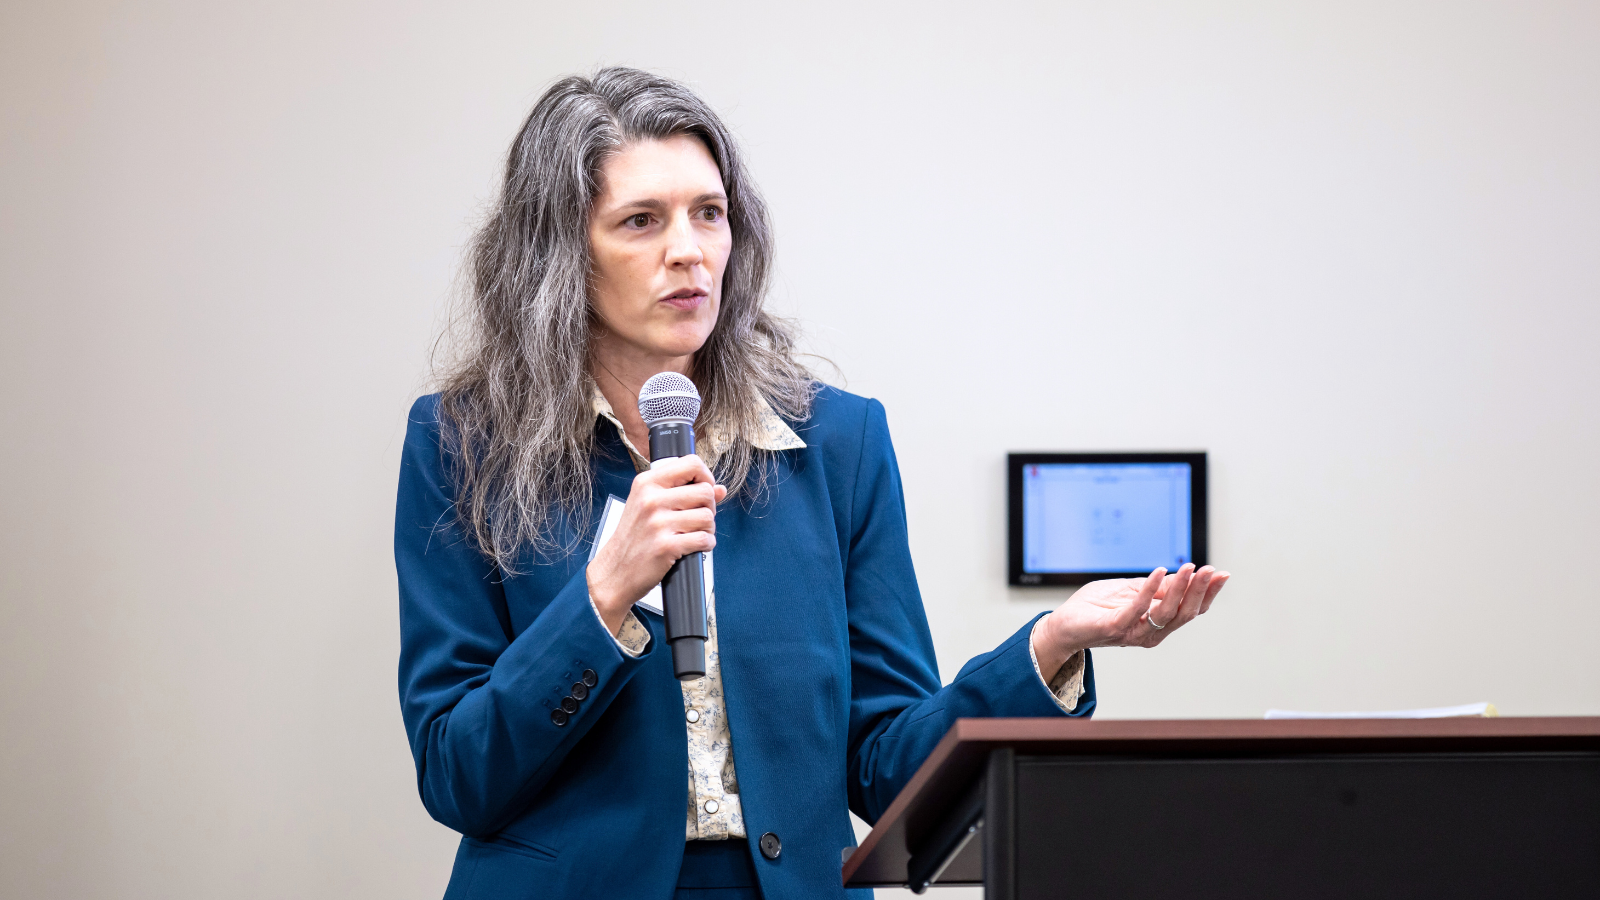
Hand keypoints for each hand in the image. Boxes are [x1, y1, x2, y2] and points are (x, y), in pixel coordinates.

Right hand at [587, 455, 725, 634]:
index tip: (703, 490)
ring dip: (708, 528)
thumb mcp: (650, 506)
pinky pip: (704, 539)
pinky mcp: (666, 546)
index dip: (705, 476)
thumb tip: (720, 489)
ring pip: (708, 517)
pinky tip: (694, 546)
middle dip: (709, 507)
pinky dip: (706, 545)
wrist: (615, 571)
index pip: (691, 463)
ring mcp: (658, 523)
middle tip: (698, 518)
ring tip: (694, 533)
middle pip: (705, 491)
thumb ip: (684, 492)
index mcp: (647, 483)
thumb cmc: (634, 537)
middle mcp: (651, 499)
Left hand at [1030, 564, 1230, 680]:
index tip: (1222, 574)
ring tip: (1189, 568)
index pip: (1191, 610)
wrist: (1064, 625)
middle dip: (1200, 590)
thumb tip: (1187, 574)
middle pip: (1185, 613)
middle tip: (1210, 569)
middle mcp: (1150, 632)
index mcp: (1158, 623)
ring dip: (1180, 588)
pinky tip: (1158, 572)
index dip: (1208, 593)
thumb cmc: (1098, 608)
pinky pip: (1136, 609)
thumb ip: (1158, 587)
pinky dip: (1149, 590)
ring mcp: (1133, 632)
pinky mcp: (1113, 627)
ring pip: (1166, 612)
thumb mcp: (1133, 591)